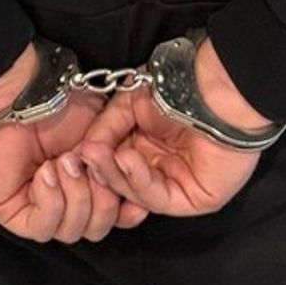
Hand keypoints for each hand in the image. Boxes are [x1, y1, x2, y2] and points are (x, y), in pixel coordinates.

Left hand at [0, 42, 150, 242]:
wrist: (22, 91)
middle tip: (92, 167)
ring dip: (75, 197)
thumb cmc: (61, 101)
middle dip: (102, 201)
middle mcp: (68, 198)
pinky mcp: (16, 213)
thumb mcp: (105, 129)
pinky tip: (46, 172)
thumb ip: (121, 163)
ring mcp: (42, 207)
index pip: (115, 216)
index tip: (137, 201)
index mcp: (92, 182)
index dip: (128, 213)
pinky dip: (51, 201)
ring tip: (64, 161)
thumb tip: (140, 199)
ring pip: (72, 232)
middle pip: (97, 229)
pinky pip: (42, 228)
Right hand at [75, 36, 270, 217]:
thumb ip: (104, 130)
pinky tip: (126, 160)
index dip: (91, 168)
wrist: (216, 87)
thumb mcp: (127, 104)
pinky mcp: (194, 198)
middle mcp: (159, 171)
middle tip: (79, 161)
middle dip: (99, 174)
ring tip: (100, 155)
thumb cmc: (174, 88)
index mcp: (143, 151)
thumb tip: (81, 153)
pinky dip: (139, 181)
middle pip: (120, 187)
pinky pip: (159, 197)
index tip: (69, 161)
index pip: (111, 172)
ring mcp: (177, 186)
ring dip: (115, 175)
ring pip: (136, 195)